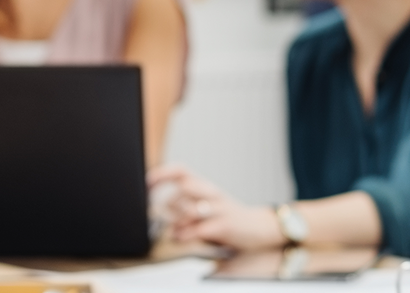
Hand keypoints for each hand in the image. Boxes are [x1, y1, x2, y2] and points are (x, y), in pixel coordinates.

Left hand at [148, 165, 286, 249]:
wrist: (262, 227)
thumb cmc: (231, 217)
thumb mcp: (209, 205)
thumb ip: (187, 205)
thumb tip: (161, 208)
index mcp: (206, 187)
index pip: (181, 171)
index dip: (162, 174)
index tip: (147, 182)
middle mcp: (212, 194)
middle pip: (185, 187)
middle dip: (170, 202)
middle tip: (163, 215)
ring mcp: (219, 208)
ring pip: (191, 207)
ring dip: (177, 220)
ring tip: (173, 230)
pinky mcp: (224, 225)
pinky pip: (200, 227)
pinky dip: (186, 233)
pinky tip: (181, 237)